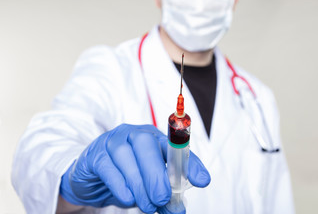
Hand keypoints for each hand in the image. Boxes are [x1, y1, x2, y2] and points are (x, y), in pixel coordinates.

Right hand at [60, 124, 210, 212]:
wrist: (92, 178)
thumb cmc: (125, 177)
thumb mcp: (148, 183)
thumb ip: (164, 191)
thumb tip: (177, 209)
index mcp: (153, 138)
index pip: (174, 145)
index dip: (189, 162)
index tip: (202, 180)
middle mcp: (133, 134)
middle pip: (147, 144)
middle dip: (157, 173)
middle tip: (163, 198)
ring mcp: (112, 141)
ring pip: (126, 155)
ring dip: (139, 183)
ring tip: (147, 205)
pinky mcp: (95, 155)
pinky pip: (108, 167)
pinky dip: (120, 184)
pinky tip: (128, 198)